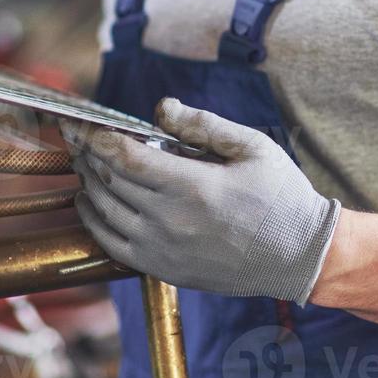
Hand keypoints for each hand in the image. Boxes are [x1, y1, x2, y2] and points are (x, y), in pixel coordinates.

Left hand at [65, 98, 340, 303]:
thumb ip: (204, 125)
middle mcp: (171, 221)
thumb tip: (162, 108)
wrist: (300, 256)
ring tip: (85, 162)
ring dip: (88, 183)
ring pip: (104, 211)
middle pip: (108, 180)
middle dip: (87, 154)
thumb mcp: (253, 148)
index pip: (124, 156)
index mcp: (193, 187)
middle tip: (78, 136)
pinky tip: (89, 201)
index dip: (94, 136)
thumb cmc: (282, 198)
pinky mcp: (163, 269)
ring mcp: (163, 249)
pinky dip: (93, 220)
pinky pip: (111, 245)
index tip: (78, 123)